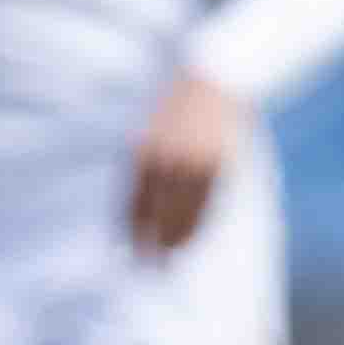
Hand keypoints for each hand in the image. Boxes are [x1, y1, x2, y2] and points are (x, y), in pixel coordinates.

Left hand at [124, 69, 243, 257]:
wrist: (215, 77)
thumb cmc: (181, 103)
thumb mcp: (154, 128)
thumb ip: (147, 161)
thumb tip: (142, 200)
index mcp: (143, 151)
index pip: (132, 201)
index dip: (130, 230)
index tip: (126, 252)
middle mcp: (165, 160)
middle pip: (155, 212)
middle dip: (151, 243)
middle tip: (149, 267)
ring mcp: (192, 163)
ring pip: (181, 212)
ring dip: (174, 239)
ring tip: (171, 260)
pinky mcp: (217, 164)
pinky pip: (205, 203)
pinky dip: (197, 223)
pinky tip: (192, 238)